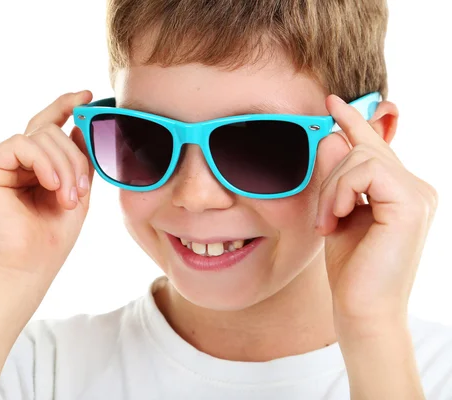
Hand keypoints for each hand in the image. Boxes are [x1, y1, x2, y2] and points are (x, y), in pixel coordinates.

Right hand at [0, 90, 93, 283]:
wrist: (27, 268)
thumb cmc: (50, 237)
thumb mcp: (76, 191)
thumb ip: (78, 159)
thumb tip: (79, 125)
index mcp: (31, 165)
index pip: (47, 126)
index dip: (66, 106)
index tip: (89, 95)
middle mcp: (10, 160)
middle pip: (49, 130)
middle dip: (74, 156)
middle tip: (81, 190)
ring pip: (40, 136)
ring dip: (64, 166)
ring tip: (68, 199)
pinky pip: (21, 144)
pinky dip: (44, 164)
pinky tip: (51, 187)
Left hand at [316, 94, 437, 333]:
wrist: (361, 310)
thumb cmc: (350, 270)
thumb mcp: (336, 215)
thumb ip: (336, 178)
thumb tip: (332, 138)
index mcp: (400, 192)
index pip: (375, 147)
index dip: (354, 121)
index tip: (331, 101)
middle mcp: (416, 188)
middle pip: (362, 149)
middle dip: (331, 178)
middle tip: (324, 217)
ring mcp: (418, 193)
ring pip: (359, 157)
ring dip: (331, 190)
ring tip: (328, 223)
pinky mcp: (411, 201)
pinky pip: (364, 171)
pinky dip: (339, 193)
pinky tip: (335, 220)